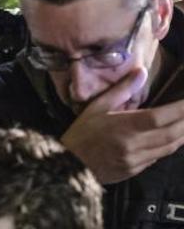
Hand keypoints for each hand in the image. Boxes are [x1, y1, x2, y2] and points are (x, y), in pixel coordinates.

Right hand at [61, 67, 183, 183]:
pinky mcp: (136, 170)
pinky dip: (168, 146)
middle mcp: (133, 145)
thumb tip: (140, 72)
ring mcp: (136, 160)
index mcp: (122, 127)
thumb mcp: (96, 107)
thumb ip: (121, 90)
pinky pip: (158, 157)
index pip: (159, 117)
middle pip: (171, 134)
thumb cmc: (81, 134)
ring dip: (181, 135)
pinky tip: (170, 138)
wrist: (69, 165)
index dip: (179, 109)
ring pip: (169, 147)